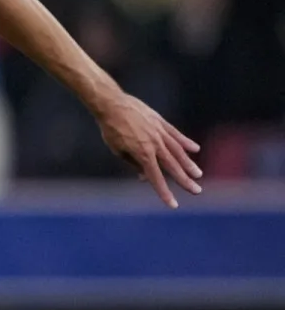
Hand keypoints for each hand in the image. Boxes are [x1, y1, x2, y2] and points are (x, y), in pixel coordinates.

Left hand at [91, 90, 201, 207]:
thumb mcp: (118, 150)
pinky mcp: (161, 122)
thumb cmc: (111, 129)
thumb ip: (133, 163)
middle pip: (173, 166)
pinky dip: (186, 142)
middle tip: (197, 191)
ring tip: (197, 174)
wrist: (112, 104)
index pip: (156, 178)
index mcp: (143, 154)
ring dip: (188, 164)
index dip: (164, 192)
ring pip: (178, 151)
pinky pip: (176, 134)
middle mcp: (155, 144)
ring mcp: (160, 132)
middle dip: (185, 180)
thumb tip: (144, 176)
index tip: (173, 205)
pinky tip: (195, 149)